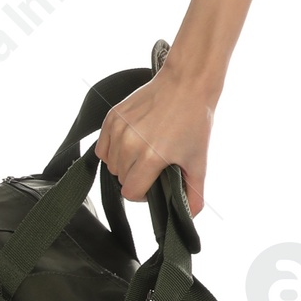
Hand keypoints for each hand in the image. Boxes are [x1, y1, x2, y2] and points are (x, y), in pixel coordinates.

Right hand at [94, 58, 215, 211]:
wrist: (186, 84)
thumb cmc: (194, 121)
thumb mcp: (198, 160)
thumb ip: (194, 193)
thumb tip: (189, 216)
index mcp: (150, 157)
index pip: (130, 193)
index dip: (143, 194)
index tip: (154, 184)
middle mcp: (129, 144)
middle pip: (120, 179)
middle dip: (136, 178)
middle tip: (153, 166)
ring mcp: (118, 129)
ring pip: (110, 164)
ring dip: (124, 165)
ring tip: (143, 153)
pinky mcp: (112, 117)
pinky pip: (102, 147)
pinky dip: (113, 150)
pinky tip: (131, 144)